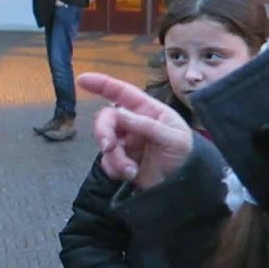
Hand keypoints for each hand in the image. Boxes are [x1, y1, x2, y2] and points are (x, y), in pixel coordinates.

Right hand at [77, 73, 193, 189]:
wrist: (185, 188)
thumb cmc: (186, 156)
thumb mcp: (172, 138)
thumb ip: (146, 125)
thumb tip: (118, 113)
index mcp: (148, 111)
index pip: (123, 92)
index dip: (102, 84)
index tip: (82, 80)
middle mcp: (134, 123)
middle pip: (107, 118)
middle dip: (104, 131)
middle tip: (107, 146)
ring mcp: (126, 143)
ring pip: (105, 142)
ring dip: (114, 157)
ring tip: (131, 170)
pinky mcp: (122, 161)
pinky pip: (107, 161)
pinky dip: (115, 169)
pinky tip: (131, 175)